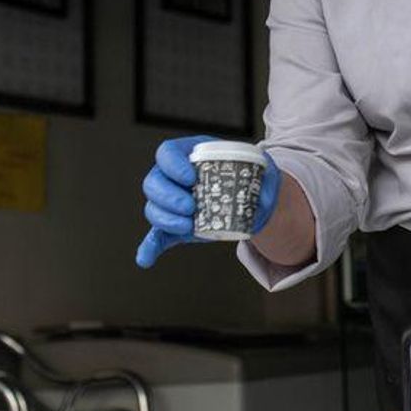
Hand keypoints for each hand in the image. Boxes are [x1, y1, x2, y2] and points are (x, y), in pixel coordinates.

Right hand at [135, 135, 282, 267]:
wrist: (251, 198)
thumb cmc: (250, 175)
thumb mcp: (259, 165)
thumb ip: (263, 173)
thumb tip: (261, 193)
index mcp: (190, 154)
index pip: (167, 152)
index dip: (173, 164)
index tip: (191, 178)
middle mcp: (174, 176)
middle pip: (154, 182)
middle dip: (168, 197)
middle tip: (191, 207)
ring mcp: (172, 202)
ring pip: (153, 208)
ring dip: (165, 219)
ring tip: (189, 225)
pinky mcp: (175, 226)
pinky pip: (156, 236)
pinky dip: (150, 247)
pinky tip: (147, 258)